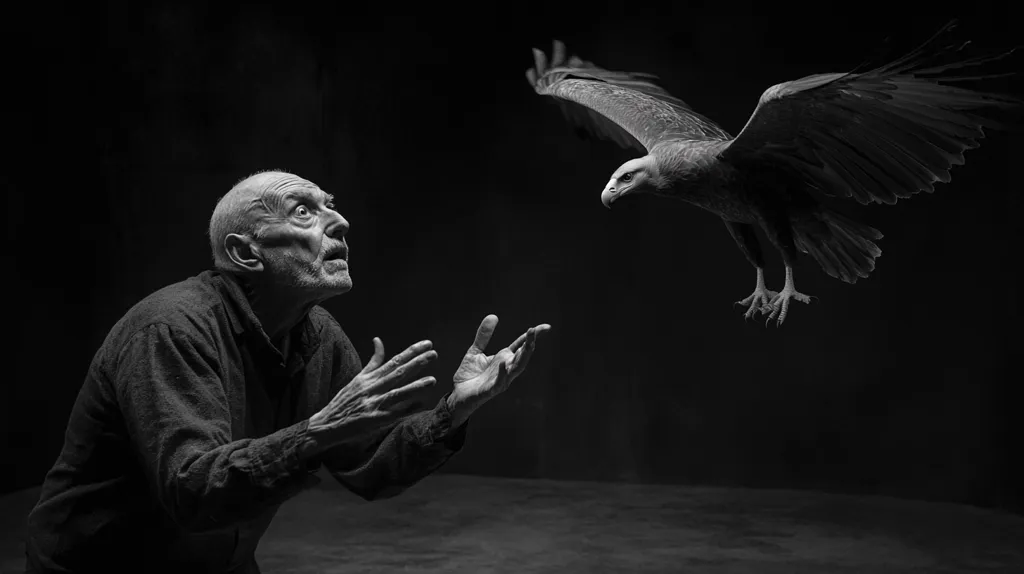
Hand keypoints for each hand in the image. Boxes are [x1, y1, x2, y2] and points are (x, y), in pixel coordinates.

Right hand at [308, 338, 436, 449]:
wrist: (327, 423)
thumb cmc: (345, 400)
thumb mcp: (358, 378)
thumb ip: (373, 362)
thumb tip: (378, 339)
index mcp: (369, 378)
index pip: (393, 361)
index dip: (411, 352)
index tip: (427, 344)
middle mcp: (372, 388)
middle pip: (397, 373)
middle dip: (416, 363)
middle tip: (433, 354)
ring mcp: (373, 404)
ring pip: (397, 393)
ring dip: (415, 387)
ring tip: (432, 380)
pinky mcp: (374, 420)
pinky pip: (394, 414)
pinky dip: (407, 409)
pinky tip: (421, 405)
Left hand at [448, 315, 549, 422]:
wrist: (458, 394)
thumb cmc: (470, 375)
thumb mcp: (475, 350)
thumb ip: (484, 335)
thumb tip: (493, 316)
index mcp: (504, 358)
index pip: (521, 345)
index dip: (532, 336)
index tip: (546, 327)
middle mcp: (506, 369)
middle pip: (522, 355)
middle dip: (530, 343)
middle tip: (535, 330)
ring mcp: (501, 380)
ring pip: (517, 368)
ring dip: (523, 356)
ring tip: (529, 343)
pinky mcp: (491, 390)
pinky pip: (499, 381)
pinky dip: (503, 373)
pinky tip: (503, 363)